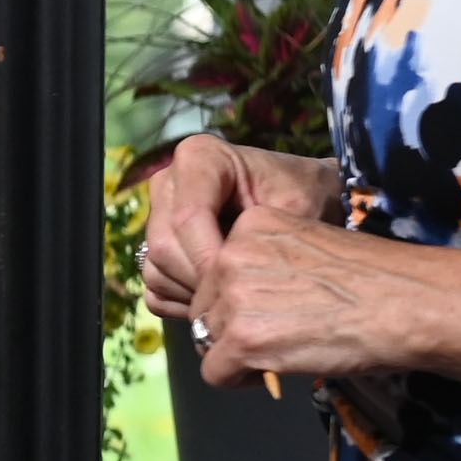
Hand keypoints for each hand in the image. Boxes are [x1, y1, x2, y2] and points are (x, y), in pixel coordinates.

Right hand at [142, 138, 340, 324]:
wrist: (305, 200)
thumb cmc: (306, 195)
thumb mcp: (299, 206)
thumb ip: (266, 235)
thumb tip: (231, 275)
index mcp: (199, 158)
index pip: (187, 217)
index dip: (209, 258)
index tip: (244, 284)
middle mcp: (168, 182)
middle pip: (165, 246)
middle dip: (203, 281)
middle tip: (245, 297)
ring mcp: (156, 214)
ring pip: (156, 269)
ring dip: (195, 295)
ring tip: (239, 295)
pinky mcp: (153, 246)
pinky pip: (155, 287)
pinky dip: (184, 302)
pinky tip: (221, 298)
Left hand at [190, 206, 429, 386]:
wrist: (408, 305)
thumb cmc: (376, 280)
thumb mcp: (311, 248)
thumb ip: (267, 264)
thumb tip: (243, 300)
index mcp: (251, 223)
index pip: (215, 268)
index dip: (238, 297)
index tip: (272, 310)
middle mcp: (233, 254)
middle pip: (204, 305)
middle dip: (232, 327)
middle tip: (276, 338)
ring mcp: (234, 296)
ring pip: (206, 338)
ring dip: (236, 353)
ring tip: (280, 354)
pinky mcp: (241, 338)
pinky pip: (214, 371)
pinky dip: (239, 380)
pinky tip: (273, 373)